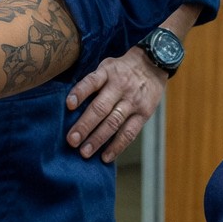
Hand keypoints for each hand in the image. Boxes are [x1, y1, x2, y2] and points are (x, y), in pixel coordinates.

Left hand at [64, 47, 168, 161]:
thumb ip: (92, 82)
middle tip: (72, 140)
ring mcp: (133, 101)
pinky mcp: (144, 114)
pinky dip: (117, 146)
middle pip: (101, 108)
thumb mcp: (106, 66)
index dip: (80, 93)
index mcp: (108, 73)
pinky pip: (129, 132)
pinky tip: (105, 156)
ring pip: (114, 123)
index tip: (69, 105)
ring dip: (98, 139)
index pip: (92, 82)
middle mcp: (120, 87)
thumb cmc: (122, 70)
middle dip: (85, 125)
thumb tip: (71, 106)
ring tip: (84, 152)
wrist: (153, 65)